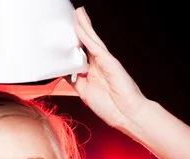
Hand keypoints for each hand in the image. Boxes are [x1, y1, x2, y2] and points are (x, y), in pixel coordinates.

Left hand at [71, 7, 147, 129]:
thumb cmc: (109, 107)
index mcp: (93, 73)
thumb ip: (74, 80)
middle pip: (86, 43)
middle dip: (80, 29)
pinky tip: (80, 27)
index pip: (81, 54)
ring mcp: (105, 62)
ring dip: (84, 26)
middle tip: (72, 15)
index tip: (64, 36)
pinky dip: (87, 36)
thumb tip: (64, 70)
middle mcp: (99, 65)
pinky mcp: (109, 62)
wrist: (125, 114)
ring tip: (77, 13)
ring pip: (91, 40)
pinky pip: (95, 47)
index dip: (73, 44)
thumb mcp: (84, 92)